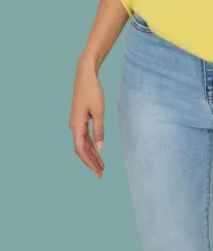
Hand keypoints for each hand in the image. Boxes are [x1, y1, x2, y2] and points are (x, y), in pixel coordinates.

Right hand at [69, 57, 105, 179]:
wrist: (85, 75)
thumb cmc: (92, 91)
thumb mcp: (99, 111)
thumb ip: (99, 130)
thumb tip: (100, 148)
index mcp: (76, 125)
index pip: (81, 149)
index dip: (88, 162)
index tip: (97, 172)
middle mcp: (74, 126)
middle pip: (81, 149)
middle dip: (91, 162)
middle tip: (101, 175)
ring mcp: (76, 123)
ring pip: (83, 144)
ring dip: (92, 155)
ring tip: (101, 166)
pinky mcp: (80, 119)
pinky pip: (84, 136)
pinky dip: (91, 145)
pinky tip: (98, 152)